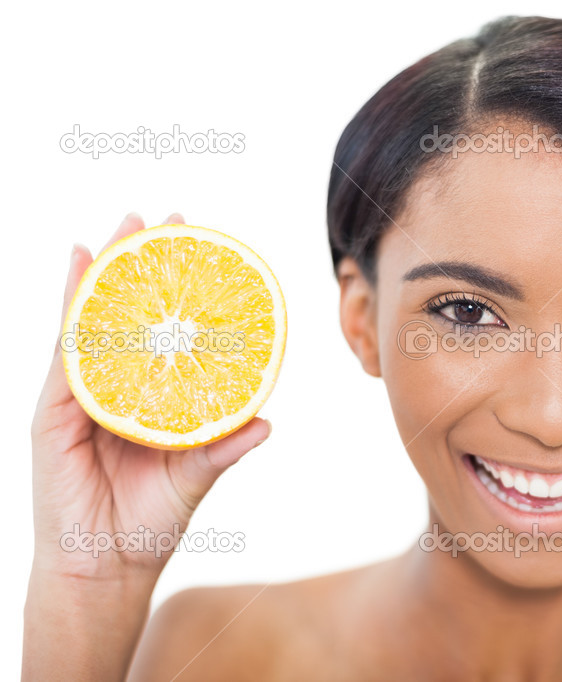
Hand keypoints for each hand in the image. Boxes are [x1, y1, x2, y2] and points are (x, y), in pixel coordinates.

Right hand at [30, 212, 271, 583]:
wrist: (107, 564)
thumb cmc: (151, 519)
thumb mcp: (196, 475)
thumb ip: (225, 446)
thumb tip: (268, 422)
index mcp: (149, 398)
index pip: (162, 334)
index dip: (177, 293)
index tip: (199, 251)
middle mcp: (116, 387)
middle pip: (127, 313)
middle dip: (142, 263)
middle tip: (164, 219)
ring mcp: (82, 393)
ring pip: (95, 318)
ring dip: (108, 269)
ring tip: (125, 225)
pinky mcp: (55, 408)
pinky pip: (66, 348)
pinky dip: (71, 305)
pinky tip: (78, 264)